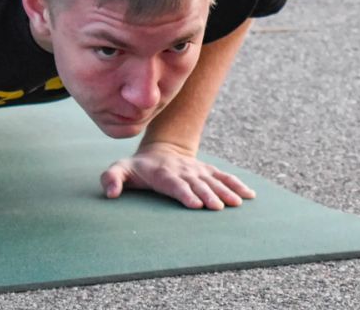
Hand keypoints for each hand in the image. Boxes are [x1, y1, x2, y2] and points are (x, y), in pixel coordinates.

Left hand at [100, 142, 254, 209]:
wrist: (160, 150)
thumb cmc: (137, 167)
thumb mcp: (120, 169)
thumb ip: (111, 179)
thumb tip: (110, 193)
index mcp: (162, 173)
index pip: (174, 184)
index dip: (185, 193)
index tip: (195, 204)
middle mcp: (183, 170)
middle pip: (197, 184)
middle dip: (208, 195)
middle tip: (219, 208)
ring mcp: (197, 170)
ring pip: (213, 180)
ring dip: (225, 191)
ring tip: (237, 203)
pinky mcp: (207, 171)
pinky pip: (224, 177)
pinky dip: (237, 184)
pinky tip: (249, 195)